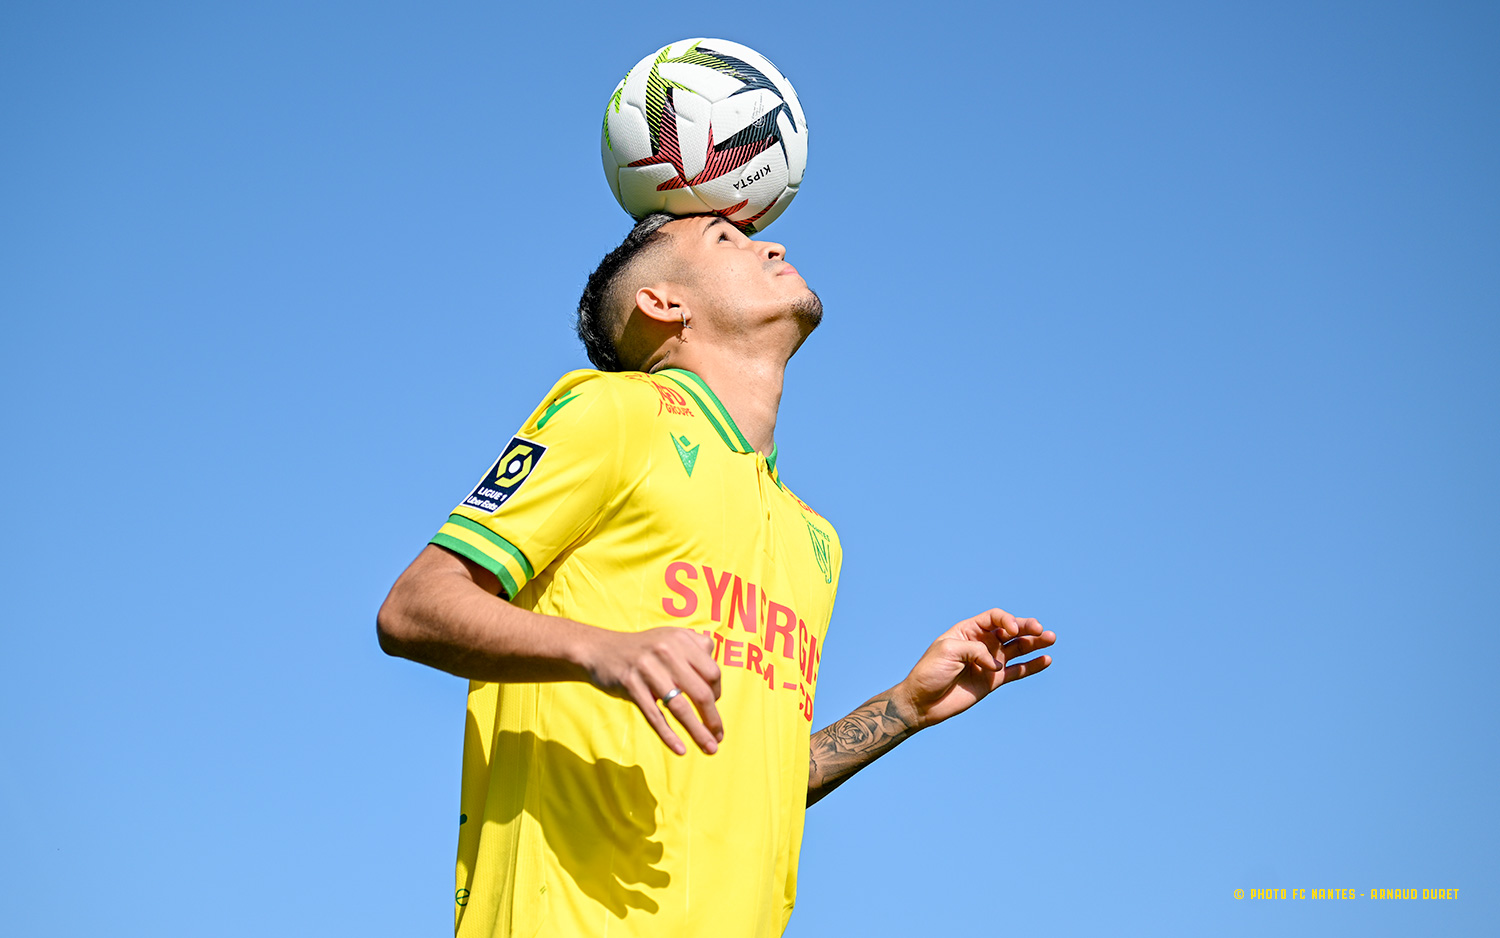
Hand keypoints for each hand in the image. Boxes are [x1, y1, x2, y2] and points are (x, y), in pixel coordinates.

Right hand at [582, 626, 723, 755]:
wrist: (600, 649)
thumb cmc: (642, 650)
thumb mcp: (670, 640)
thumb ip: (696, 652)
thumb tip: (716, 689)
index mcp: (681, 639)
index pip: (712, 672)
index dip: (718, 693)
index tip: (713, 706)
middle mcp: (667, 650)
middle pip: (701, 691)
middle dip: (713, 718)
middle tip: (719, 736)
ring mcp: (647, 668)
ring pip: (680, 707)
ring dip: (698, 732)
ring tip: (709, 748)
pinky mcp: (630, 684)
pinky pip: (654, 715)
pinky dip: (669, 735)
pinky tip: (680, 749)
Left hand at [892, 608, 1053, 730]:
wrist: (923, 702)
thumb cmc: (930, 672)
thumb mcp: (948, 651)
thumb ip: (976, 650)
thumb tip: (997, 664)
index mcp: (968, 630)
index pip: (995, 618)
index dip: (1007, 620)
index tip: (1012, 631)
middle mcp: (982, 643)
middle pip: (1010, 631)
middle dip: (1027, 627)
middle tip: (1041, 630)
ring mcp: (989, 662)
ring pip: (1018, 649)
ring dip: (1035, 643)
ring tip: (1051, 639)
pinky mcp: (994, 681)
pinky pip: (1018, 670)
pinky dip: (1032, 665)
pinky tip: (1047, 660)